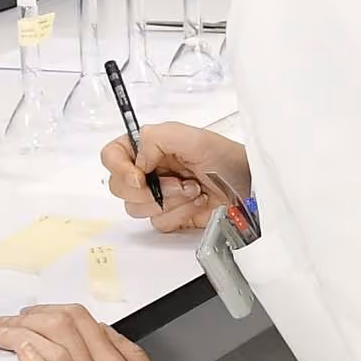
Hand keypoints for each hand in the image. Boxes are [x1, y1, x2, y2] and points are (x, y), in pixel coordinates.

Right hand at [101, 120, 246, 234]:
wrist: (249, 188)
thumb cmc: (227, 159)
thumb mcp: (193, 137)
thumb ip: (155, 140)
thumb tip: (136, 162)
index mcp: (149, 146)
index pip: (112, 156)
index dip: (120, 169)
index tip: (140, 177)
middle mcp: (149, 170)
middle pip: (120, 187)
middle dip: (151, 189)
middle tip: (179, 182)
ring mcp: (158, 194)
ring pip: (137, 208)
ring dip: (169, 201)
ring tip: (193, 190)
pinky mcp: (170, 215)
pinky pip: (157, 222)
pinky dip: (179, 215)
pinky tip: (196, 203)